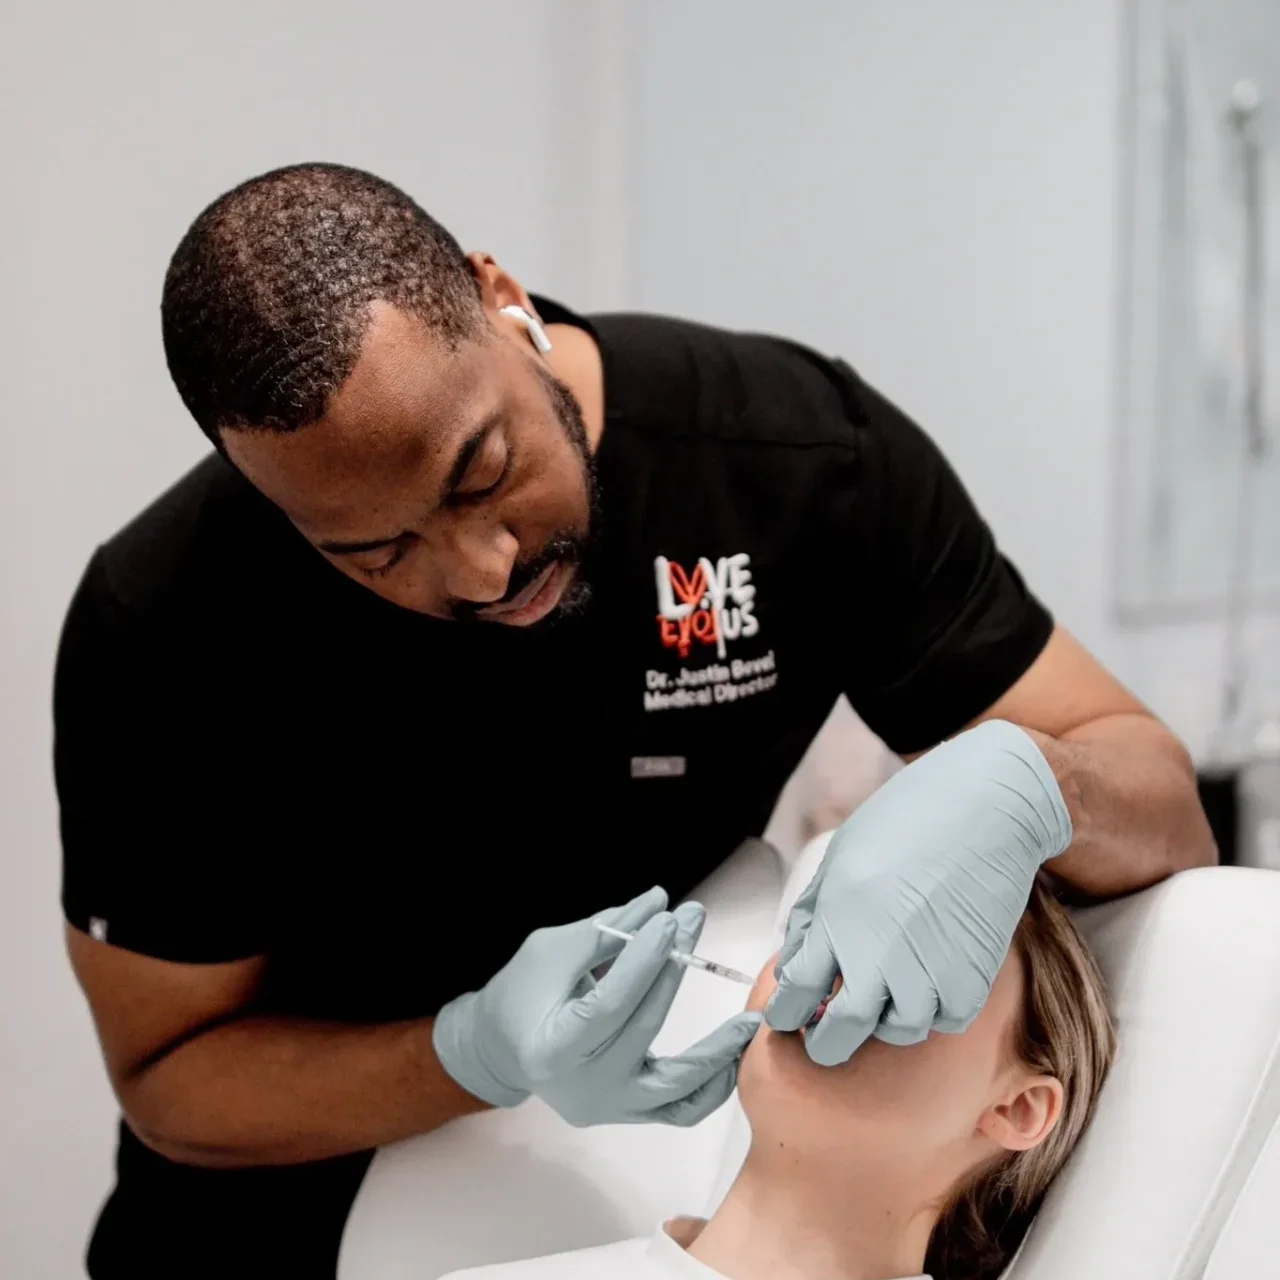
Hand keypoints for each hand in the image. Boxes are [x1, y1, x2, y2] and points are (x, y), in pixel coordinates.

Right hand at [433, 886, 760, 1125]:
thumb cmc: (522, 993)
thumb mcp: (550, 952)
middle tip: (695, 919)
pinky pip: (681, 1108)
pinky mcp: (630, 1113)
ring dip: (717, 1053)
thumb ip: (606, 931)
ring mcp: (610, 1108)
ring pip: (676, 1089)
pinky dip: (711, 1085)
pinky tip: (733, 1054)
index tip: (670, 920)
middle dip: (674, 967)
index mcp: (553, 1050)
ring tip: (748, 1019)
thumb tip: (659, 902)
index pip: (609, 1004)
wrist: (504, 1048)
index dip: (643, 961)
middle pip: (643, 1028)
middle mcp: (583, 1089)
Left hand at [766, 720, 1071, 1065]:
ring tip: (885, 990)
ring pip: (897, 1031)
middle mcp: (878, 957)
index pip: (796, 992)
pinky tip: (928, 979)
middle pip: (841, 1032)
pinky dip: (933, 1009)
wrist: (984, 810)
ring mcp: (927, 974)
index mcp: (838, 922)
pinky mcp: (971, 979)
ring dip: (885, 1020)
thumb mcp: (841, 857)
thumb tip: (795, 963)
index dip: (785, 1013)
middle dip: (826, 1043)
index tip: (785, 1018)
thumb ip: (816, 915)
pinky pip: (944, 1019)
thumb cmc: (907, 822)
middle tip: (824, 1037)